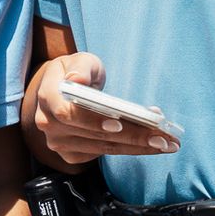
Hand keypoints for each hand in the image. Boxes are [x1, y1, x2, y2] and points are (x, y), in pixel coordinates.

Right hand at [25, 52, 179, 164]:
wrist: (64, 90)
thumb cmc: (76, 71)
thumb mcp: (81, 60)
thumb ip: (81, 68)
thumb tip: (77, 80)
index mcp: (48, 96)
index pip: (67, 114)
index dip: (93, 120)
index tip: (119, 123)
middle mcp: (49, 124)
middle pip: (94, 135)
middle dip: (132, 136)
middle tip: (164, 138)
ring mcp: (59, 143)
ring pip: (104, 148)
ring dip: (138, 146)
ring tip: (166, 142)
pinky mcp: (72, 155)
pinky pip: (105, 153)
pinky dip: (130, 148)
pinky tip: (152, 143)